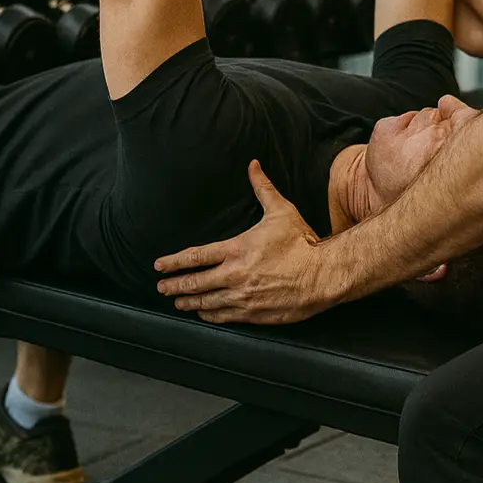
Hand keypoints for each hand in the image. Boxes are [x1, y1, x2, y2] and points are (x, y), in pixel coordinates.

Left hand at [154, 161, 349, 324]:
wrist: (322, 274)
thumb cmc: (302, 241)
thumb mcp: (281, 211)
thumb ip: (262, 188)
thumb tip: (253, 165)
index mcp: (237, 250)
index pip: (196, 257)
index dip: (174, 262)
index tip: (159, 265)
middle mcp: (234, 275)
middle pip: (195, 282)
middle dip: (174, 284)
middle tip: (161, 286)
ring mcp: (242, 297)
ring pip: (206, 302)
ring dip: (189, 301)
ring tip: (177, 301)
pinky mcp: (253, 313)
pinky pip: (224, 316)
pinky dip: (210, 315)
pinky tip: (203, 313)